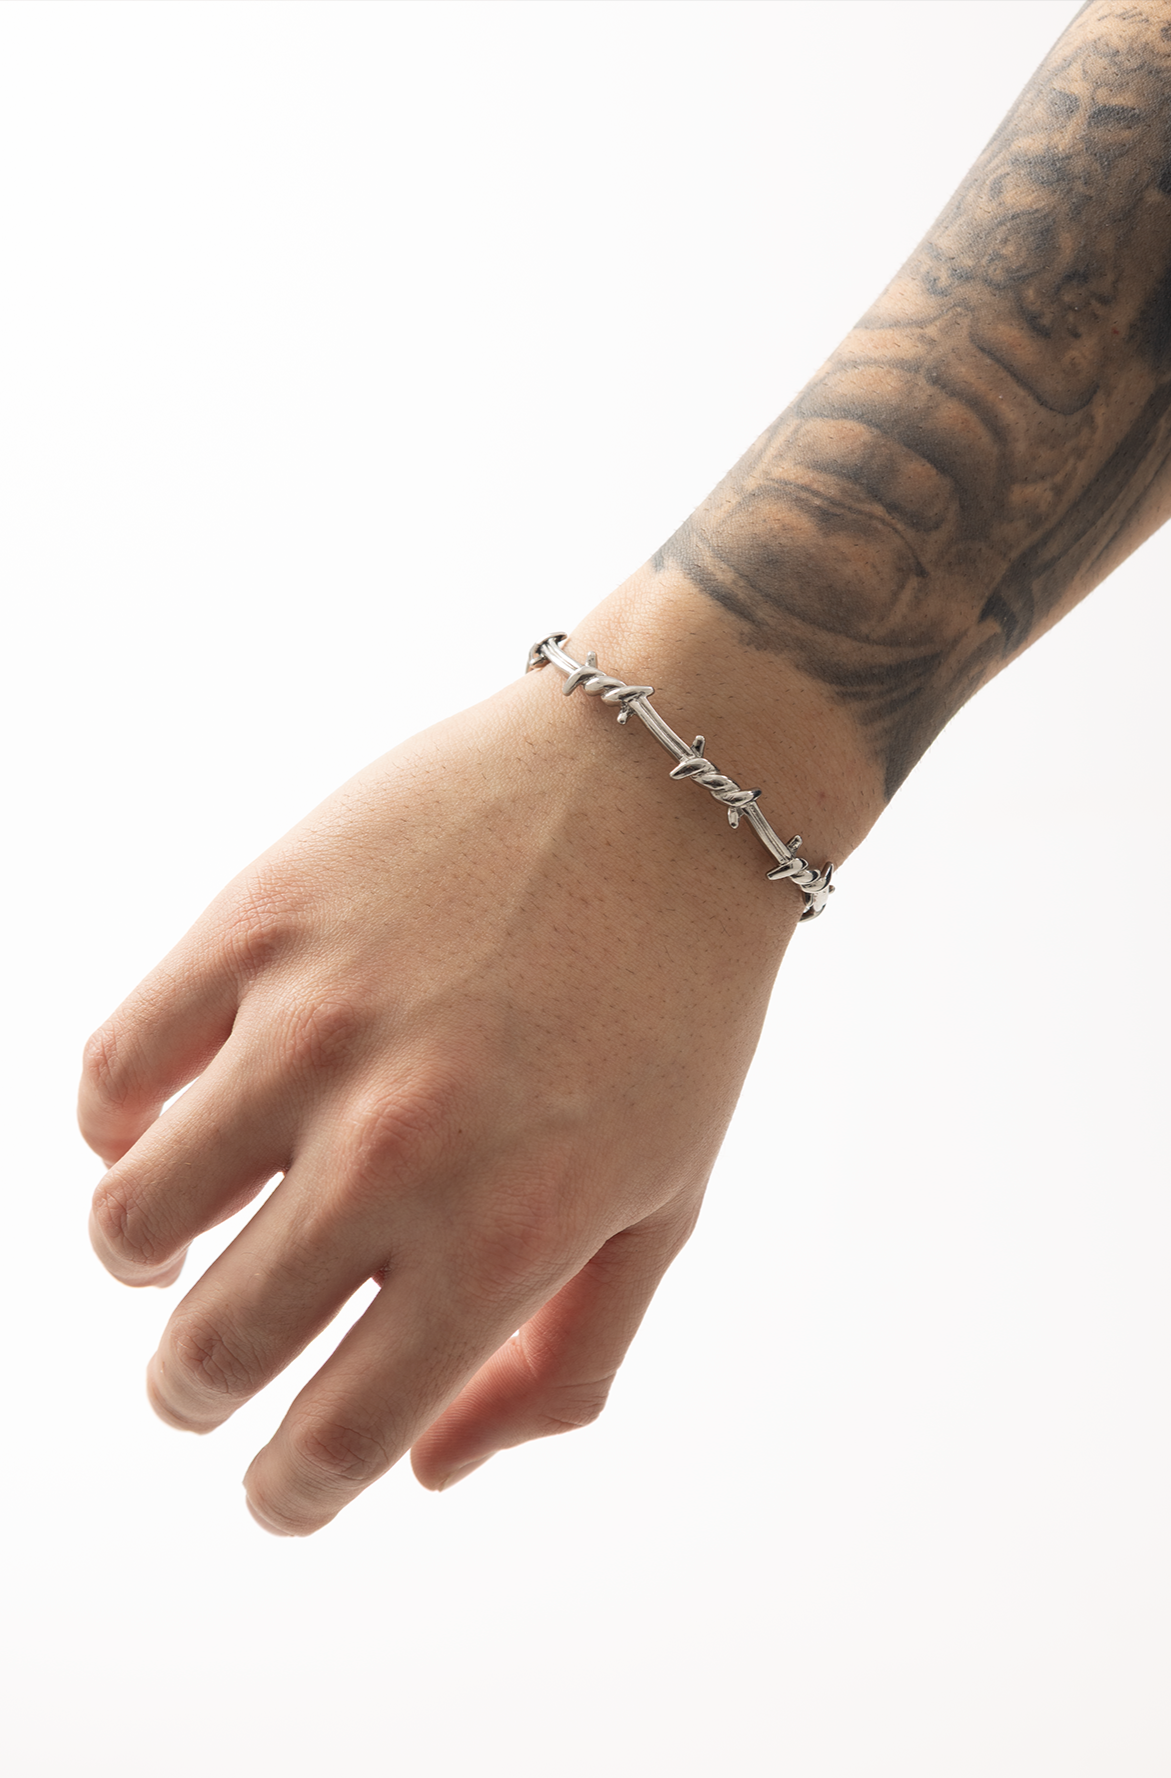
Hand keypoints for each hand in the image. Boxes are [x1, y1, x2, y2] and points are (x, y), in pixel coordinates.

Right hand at [80, 608, 815, 1533]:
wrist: (665, 785)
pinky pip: (115, 1069)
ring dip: (143, 1261)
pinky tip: (172, 1114)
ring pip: (131, 1220)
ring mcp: (314, 1028)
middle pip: (213, 1350)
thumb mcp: (663, 1204)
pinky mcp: (258, 925)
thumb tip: (423, 1473)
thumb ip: (560, 1365)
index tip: (278, 1484)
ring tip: (181, 1237)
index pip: (338, 1438)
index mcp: (508, 1235)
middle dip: (198, 1393)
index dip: (289, 1492)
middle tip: (212, 1370)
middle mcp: (397, 1146)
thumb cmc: (675, 1008)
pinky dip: (119, 1121)